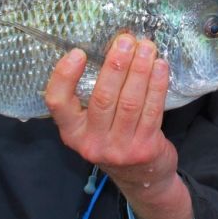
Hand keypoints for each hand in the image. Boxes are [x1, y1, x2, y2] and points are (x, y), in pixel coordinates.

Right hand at [46, 34, 191, 218]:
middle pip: (102, 98)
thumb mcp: (92, 125)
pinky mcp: (145, 148)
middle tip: (126, 40)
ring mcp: (119, 148)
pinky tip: (160, 67)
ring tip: (146, 47)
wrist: (142, 178)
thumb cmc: (113, 139)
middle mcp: (91, 143)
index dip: (64, 76)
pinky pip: (152, 110)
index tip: (77, 52)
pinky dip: (157, 85)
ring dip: (139, 70)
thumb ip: (92, 96)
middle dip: (115, 65)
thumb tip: (111, 49)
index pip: (57, 103)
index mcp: (71, 133)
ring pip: (129, 102)